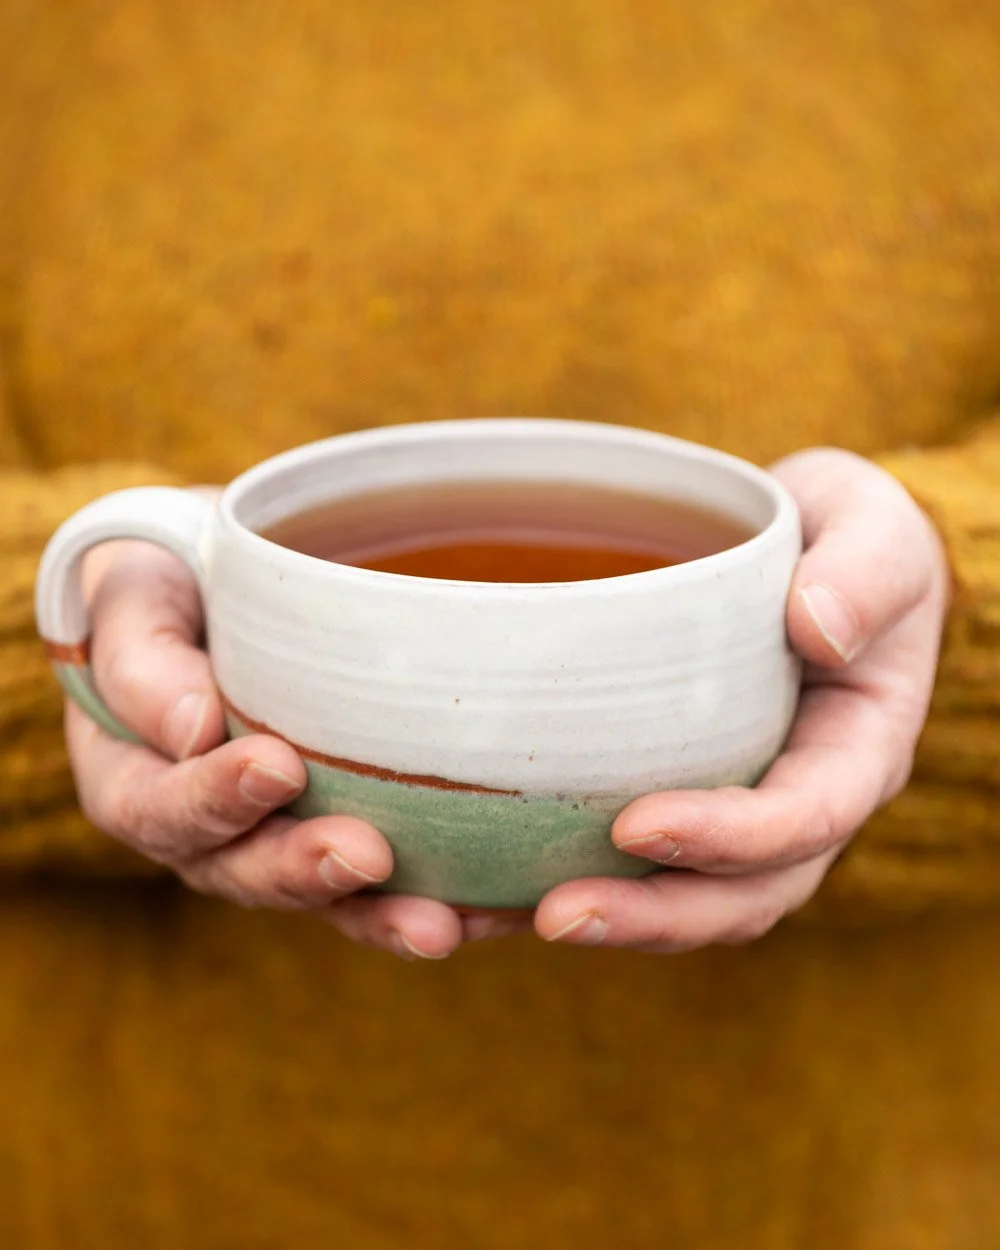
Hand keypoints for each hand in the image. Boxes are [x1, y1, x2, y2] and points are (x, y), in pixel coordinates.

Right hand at [66, 507, 475, 960]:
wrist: (222, 599)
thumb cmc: (169, 590)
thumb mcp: (134, 598)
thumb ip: (143, 655)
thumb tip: (191, 726)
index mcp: (133, 780)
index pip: (160, 808)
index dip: (215, 798)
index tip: (277, 766)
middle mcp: (201, 833)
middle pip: (244, 872)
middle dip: (305, 869)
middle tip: (366, 855)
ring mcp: (273, 843)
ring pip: (321, 898)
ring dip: (378, 913)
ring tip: (437, 925)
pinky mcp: (339, 839)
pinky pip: (381, 888)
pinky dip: (437, 900)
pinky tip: (489, 913)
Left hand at [532, 448, 949, 951]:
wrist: (797, 560)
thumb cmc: (841, 536)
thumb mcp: (872, 525)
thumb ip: (864, 571)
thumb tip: (820, 628)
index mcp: (854, 749)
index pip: (806, 816)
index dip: (730, 837)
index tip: (637, 825)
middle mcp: (798, 806)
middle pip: (738, 895)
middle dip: (652, 916)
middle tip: (555, 915)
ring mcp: (736, 817)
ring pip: (680, 901)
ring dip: (601, 920)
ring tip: (503, 920)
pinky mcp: (675, 803)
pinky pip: (623, 868)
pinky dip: (550, 890)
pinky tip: (476, 898)